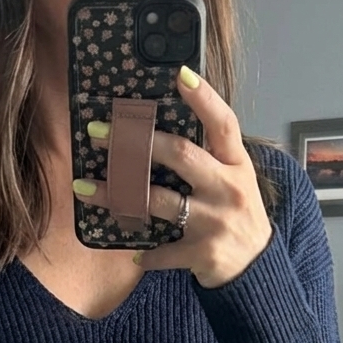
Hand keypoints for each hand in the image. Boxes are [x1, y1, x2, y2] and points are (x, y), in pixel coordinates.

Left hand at [72, 65, 273, 289]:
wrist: (258, 267)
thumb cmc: (238, 217)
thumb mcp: (235, 181)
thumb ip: (209, 158)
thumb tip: (160, 132)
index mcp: (237, 164)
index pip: (223, 124)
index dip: (205, 98)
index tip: (180, 74)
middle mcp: (228, 188)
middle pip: (181, 154)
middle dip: (137, 141)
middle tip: (99, 132)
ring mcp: (215, 221)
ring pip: (158, 201)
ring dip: (117, 195)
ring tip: (84, 188)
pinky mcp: (203, 252)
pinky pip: (164, 251)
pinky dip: (147, 255)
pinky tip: (135, 256)